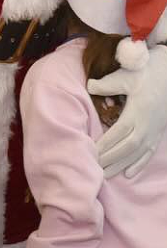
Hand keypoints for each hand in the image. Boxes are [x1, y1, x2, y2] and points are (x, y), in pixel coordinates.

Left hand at [89, 45, 166, 177]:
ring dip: (121, 165)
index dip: (106, 144)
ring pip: (137, 153)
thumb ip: (108, 84)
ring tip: (105, 175)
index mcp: (138, 111)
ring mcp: (154, 130)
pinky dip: (139, 164)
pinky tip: (129, 174)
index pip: (119, 132)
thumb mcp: (126, 75)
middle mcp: (147, 125)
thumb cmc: (147, 72)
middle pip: (127, 147)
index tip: (91, 152)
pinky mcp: (159, 132)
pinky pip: (149, 152)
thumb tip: (89, 86)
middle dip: (110, 159)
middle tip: (94, 169)